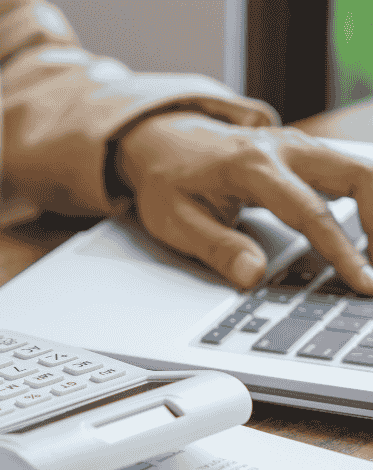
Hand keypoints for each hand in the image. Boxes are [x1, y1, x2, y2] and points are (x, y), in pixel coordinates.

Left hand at [115, 112, 372, 292]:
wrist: (162, 140)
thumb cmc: (168, 181)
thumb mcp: (174, 219)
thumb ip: (216, 247)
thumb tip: (253, 276)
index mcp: (251, 166)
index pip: (311, 213)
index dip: (343, 252)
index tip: (364, 283)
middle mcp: (284, 148)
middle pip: (361, 177)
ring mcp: (300, 146)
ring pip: (363, 171)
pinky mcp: (307, 153)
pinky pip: (352, 173)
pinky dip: (371, 203)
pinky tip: (371, 238)